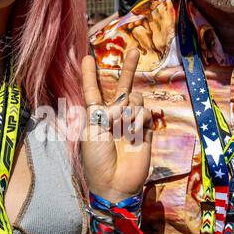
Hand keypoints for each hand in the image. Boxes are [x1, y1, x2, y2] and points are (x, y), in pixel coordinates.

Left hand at [80, 48, 153, 200]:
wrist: (115, 182)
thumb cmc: (96, 158)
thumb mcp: (90, 129)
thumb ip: (101, 108)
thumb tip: (120, 99)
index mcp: (95, 115)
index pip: (93, 89)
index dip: (90, 74)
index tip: (87, 57)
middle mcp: (113, 115)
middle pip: (122, 86)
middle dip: (128, 68)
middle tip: (135, 50)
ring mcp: (130, 122)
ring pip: (135, 99)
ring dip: (130, 109)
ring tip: (124, 128)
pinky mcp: (145, 130)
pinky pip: (145, 113)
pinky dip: (140, 120)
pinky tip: (136, 134)